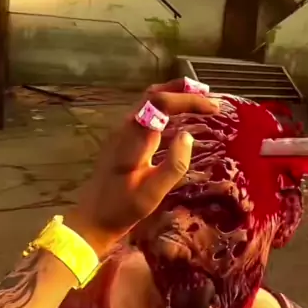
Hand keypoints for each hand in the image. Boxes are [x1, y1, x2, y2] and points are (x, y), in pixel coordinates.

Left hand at [65, 79, 219, 256]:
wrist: (92, 216)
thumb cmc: (123, 207)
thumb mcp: (152, 193)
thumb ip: (173, 164)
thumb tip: (188, 135)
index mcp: (134, 137)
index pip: (161, 103)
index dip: (189, 100)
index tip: (214, 108)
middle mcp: (126, 126)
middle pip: (154, 93)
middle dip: (184, 90)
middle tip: (210, 97)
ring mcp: (123, 130)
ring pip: (149, 99)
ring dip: (175, 95)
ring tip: (201, 101)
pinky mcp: (124, 137)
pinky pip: (147, 111)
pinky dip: (167, 105)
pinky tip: (181, 116)